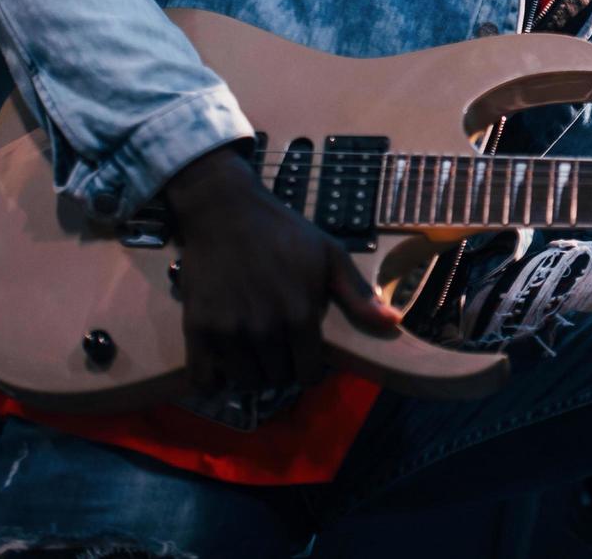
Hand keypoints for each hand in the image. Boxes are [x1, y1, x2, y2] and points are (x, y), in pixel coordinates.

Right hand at [162, 144, 400, 393]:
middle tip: (278, 349)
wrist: (225, 210)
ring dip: (252, 373)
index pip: (307, 373)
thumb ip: (357, 294)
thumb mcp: (329, 255)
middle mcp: (265, 329)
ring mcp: (229, 331)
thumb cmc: (282, 232)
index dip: (308, 370)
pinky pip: (204, 379)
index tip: (303, 357)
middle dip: (281, 368)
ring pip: (245, 381)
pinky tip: (222, 366)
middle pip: (276, 379)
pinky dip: (214, 380)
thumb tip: (393, 322)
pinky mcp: (198, 328)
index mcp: (300, 314)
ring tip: (254, 352)